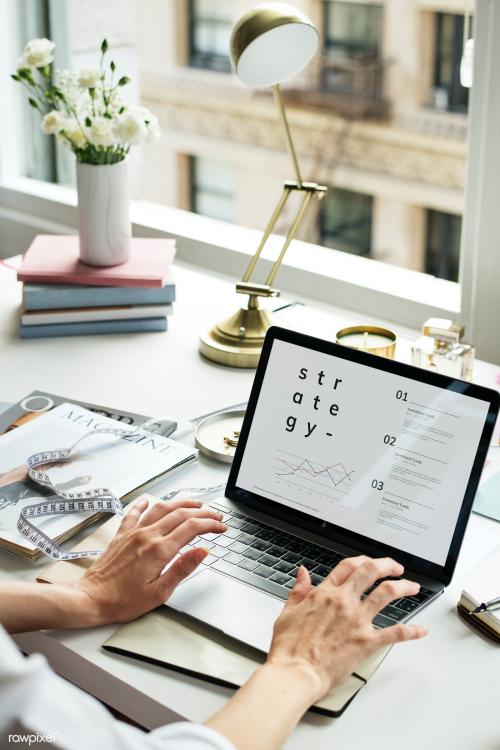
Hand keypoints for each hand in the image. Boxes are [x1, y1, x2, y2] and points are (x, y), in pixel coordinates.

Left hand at [75, 497, 226, 624]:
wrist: (91, 598)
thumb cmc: (122, 601)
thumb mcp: (160, 592)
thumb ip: (183, 568)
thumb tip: (202, 552)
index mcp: (159, 550)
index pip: (192, 528)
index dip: (210, 525)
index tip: (221, 527)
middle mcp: (147, 536)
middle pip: (181, 514)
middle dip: (202, 512)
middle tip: (215, 517)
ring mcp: (133, 533)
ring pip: (161, 508)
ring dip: (180, 503)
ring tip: (194, 504)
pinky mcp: (122, 535)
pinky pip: (134, 513)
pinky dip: (144, 504)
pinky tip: (149, 501)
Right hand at [267, 556, 427, 701]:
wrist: (296, 672)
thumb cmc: (290, 648)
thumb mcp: (287, 612)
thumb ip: (298, 590)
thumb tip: (303, 573)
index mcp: (324, 593)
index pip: (348, 566)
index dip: (362, 560)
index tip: (370, 562)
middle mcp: (344, 602)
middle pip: (371, 571)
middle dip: (387, 565)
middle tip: (396, 567)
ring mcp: (357, 620)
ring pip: (387, 593)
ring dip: (403, 587)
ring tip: (412, 587)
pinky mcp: (367, 642)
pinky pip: (395, 632)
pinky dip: (411, 630)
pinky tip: (420, 630)